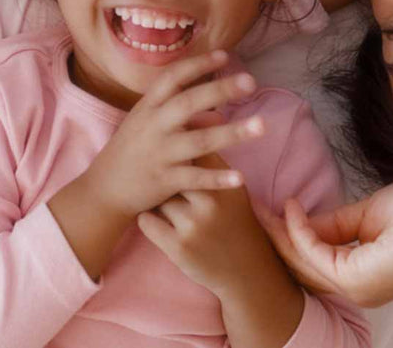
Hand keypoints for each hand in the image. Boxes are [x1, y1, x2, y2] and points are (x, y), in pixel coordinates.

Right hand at [75, 51, 262, 218]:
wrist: (103, 189)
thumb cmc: (130, 151)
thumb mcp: (145, 124)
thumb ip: (179, 115)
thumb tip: (219, 112)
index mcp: (147, 107)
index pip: (172, 78)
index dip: (198, 64)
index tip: (225, 55)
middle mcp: (153, 126)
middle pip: (189, 103)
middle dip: (220, 90)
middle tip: (250, 81)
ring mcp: (159, 154)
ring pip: (200, 141)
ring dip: (232, 133)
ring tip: (262, 125)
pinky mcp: (164, 181)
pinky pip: (196, 179)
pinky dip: (217, 178)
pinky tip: (240, 177)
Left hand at [136, 154, 278, 295]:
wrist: (246, 270)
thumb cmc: (233, 221)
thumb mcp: (232, 191)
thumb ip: (213, 161)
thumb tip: (195, 123)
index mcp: (224, 183)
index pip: (194, 148)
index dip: (178, 144)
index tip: (168, 146)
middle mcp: (210, 201)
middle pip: (170, 170)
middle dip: (163, 173)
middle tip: (156, 175)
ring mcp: (193, 225)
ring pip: (156, 197)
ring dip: (154, 199)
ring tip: (156, 201)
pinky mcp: (178, 247)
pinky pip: (146, 221)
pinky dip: (148, 219)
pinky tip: (156, 220)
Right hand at [257, 178, 392, 306]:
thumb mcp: (369, 215)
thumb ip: (334, 223)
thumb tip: (300, 219)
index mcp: (361, 276)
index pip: (312, 263)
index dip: (286, 237)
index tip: (267, 210)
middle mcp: (357, 289)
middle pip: (300, 267)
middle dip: (273, 238)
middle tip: (249, 210)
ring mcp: (358, 288)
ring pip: (302, 263)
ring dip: (278, 234)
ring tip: (259, 208)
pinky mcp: (359, 279)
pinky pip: (315, 254)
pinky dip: (299, 231)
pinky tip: (292, 209)